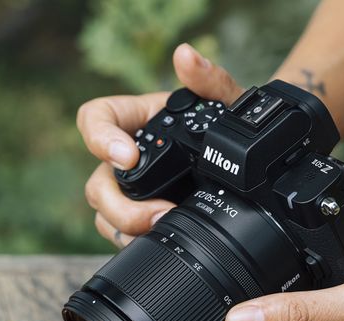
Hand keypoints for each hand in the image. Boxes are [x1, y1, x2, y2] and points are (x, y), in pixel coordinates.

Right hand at [77, 43, 243, 246]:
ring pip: (104, 214)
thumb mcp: (228, 101)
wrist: (248, 162)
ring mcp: (132, 192)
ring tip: (165, 227)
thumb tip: (187, 56)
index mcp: (137, 121)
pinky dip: (137, 240)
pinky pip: (122, 234)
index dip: (100, 138)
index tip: (128, 156)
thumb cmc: (230, 124)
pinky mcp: (142, 218)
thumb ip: (209, 79)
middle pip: (97, 182)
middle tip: (158, 213)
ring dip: (128, 226)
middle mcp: (127, 157)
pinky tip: (162, 240)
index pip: (95, 119)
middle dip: (119, 204)